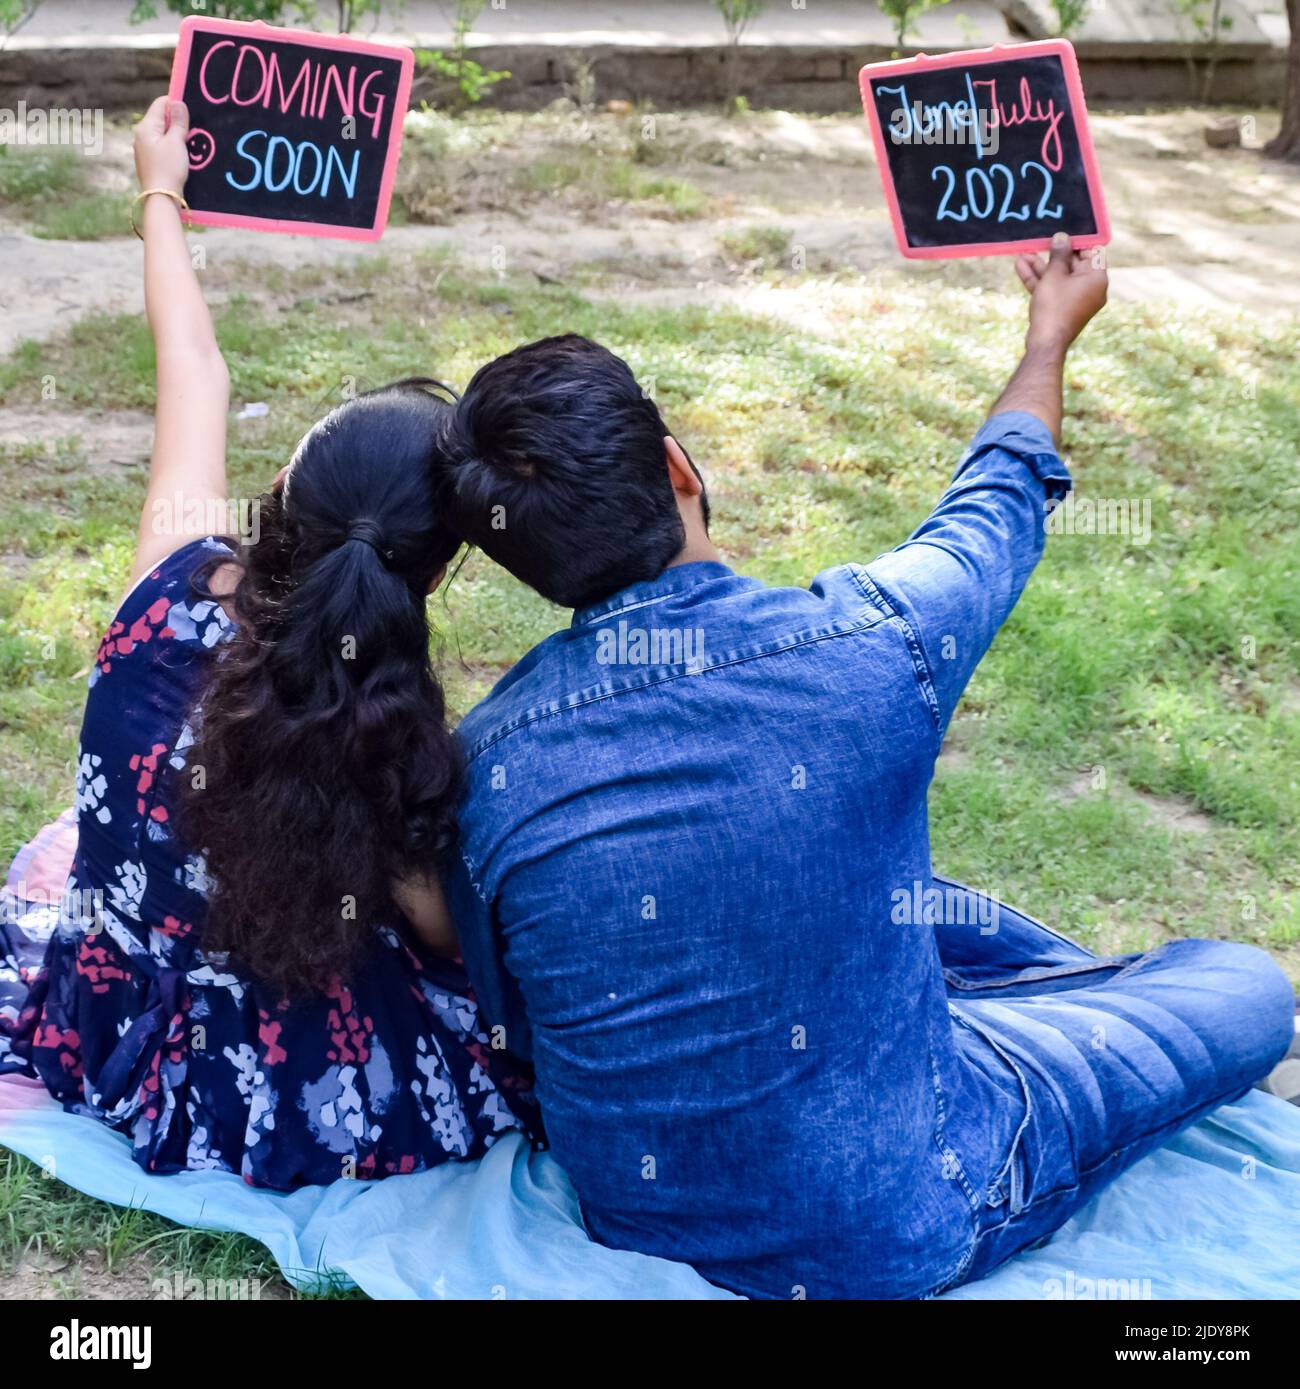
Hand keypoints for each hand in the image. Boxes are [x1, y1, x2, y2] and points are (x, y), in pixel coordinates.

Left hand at [133, 96, 190, 196]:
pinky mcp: (148, 161)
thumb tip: (178, 102)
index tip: (190, 111)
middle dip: (177, 122)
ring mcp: (143, 148)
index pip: (160, 104)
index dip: (176, 103)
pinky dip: (171, 147)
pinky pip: (161, 146)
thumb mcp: (176, 142)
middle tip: (192, 131)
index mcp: (145, 126)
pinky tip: (181, 156)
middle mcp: (140, 134)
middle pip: (161, 119)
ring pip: (162, 133)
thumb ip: (178, 122)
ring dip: (175, 136)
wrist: (161, 197)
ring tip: (188, 145)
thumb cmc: (169, 168)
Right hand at [1015, 232, 1107, 353]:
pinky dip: (1040, 280)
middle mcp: (1090, 288)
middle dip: (1053, 252)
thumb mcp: (1054, 275)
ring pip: (1059, 276)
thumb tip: (1062, 237)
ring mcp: (1076, 299)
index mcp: (1097, 278)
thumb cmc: (1053, 307)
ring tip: (1023, 253)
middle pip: (1073, 263)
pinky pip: (1053, 288)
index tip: (1064, 231)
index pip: (1092, 251)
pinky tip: (1021, 266)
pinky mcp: (1062, 307)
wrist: (1045, 343)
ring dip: (1041, 265)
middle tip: (1041, 239)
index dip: (1078, 240)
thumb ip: (1058, 254)